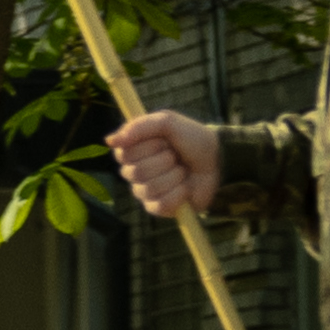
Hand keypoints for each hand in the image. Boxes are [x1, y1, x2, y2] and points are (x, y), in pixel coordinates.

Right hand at [102, 109, 220, 221]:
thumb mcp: (168, 122)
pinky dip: (177, 194)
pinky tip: (185, 188)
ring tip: (184, 171)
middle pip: (136, 172)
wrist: (219, 160)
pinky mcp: (158, 208)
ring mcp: (145, 191)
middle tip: (176, 156)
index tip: (164, 141)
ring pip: (149, 188)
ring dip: (174, 177)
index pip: (123, 154)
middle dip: (164, 161)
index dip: (147, 147)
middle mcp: (134, 171)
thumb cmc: (192, 139)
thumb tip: (110, 141)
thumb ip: (138, 126)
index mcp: (132, 151)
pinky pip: (159, 205)